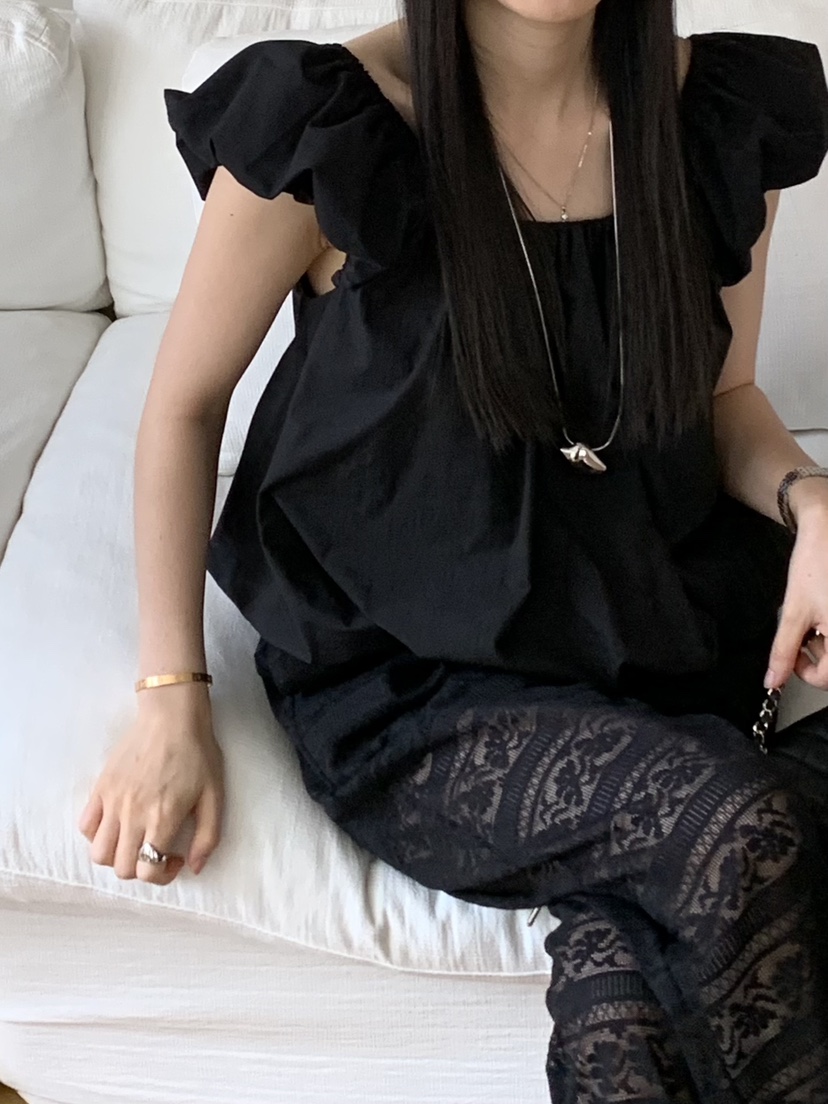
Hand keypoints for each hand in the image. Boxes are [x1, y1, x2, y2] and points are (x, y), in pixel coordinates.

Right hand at [78, 683, 224, 883]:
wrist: (172, 717)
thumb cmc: (198, 754)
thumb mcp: (215, 796)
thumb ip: (207, 837)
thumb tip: (195, 867)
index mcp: (162, 818)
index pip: (147, 870)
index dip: (161, 876)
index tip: (173, 859)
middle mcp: (133, 814)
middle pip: (120, 868)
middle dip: (140, 869)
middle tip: (156, 850)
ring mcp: (112, 801)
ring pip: (98, 853)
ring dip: (116, 857)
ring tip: (134, 840)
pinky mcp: (100, 787)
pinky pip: (85, 826)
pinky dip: (97, 835)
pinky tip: (117, 824)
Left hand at [766, 504, 827, 691]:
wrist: (827, 529)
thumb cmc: (815, 564)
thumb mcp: (794, 613)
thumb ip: (784, 651)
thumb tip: (773, 681)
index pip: (827, 678)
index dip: (804, 672)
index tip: (790, 657)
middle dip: (816, 654)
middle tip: (802, 632)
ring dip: (825, 642)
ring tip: (813, 616)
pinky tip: (823, 609)